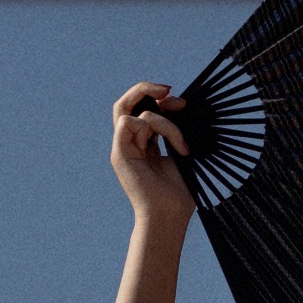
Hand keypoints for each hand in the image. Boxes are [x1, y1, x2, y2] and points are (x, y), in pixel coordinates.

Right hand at [110, 82, 195, 227]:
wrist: (171, 214)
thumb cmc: (181, 189)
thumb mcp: (181, 150)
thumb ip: (175, 128)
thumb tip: (178, 103)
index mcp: (144, 143)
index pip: (142, 108)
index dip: (160, 99)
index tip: (183, 104)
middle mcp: (129, 143)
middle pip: (125, 102)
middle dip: (146, 88)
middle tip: (169, 90)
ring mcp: (122, 148)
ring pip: (130, 110)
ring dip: (162, 119)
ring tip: (180, 140)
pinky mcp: (119, 154)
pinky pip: (128, 122)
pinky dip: (153, 126)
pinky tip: (173, 147)